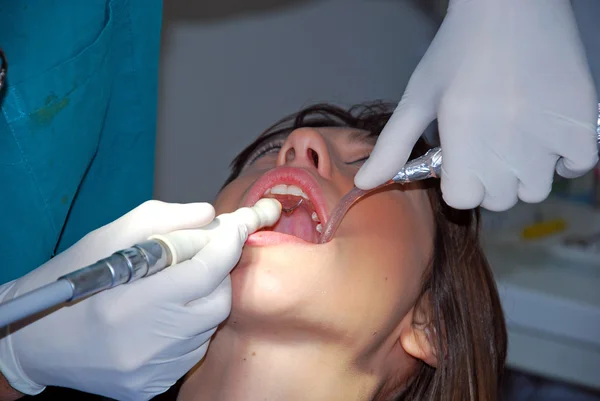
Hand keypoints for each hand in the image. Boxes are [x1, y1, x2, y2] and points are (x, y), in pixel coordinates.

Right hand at [0, 201, 245, 399]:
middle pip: (218, 302)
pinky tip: (162, 318)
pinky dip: (188, 329)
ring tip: (171, 290)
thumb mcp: (109, 236)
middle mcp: (148, 344)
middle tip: (201, 258)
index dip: (229, 244)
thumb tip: (210, 216)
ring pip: (207, 328)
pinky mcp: (150, 387)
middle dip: (217, 274)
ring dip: (201, 302)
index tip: (238, 226)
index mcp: (134, 303)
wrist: (35, 341)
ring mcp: (152, 371)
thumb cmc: (72, 280)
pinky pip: (191, 352)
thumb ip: (164, 220)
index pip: (208, 270)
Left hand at [355, 0, 597, 210]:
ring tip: (516, 138)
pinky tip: (547, 134)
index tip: (460, 160)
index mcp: (462, 142)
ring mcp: (547, 139)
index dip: (458, 181)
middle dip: (487, 179)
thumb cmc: (457, 51)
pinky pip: (576, 167)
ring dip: (524, 173)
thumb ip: (393, 146)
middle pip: (497, 199)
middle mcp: (505, 147)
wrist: (513, 5)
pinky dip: (564, 159)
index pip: (462, 199)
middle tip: (486, 145)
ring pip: (534, 189)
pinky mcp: (582, 124)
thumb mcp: (418, 97)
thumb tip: (363, 184)